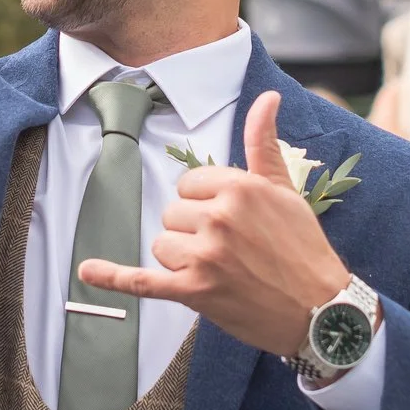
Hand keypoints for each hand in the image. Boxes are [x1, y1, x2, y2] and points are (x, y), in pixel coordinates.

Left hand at [78, 92, 351, 361]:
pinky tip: (88, 271)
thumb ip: (264, 142)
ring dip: (182, 259)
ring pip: (162, 245)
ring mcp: (204, 256)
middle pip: (173, 213)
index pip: (189, 184)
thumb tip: (267, 98)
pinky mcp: (194, 292)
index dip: (206, 202)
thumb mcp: (286, 189)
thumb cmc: (305, 249)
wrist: (321, 311)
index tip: (232, 220)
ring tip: (221, 270)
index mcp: (238, 187)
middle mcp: (219, 217)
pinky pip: (143, 281)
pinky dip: (113, 278)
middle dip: (194, 230)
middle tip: (233, 250)